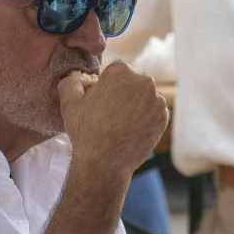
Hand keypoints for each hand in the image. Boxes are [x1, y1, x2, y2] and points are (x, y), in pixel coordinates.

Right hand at [59, 63, 168, 182]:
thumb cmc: (85, 131)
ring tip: (122, 124)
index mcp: (120, 71)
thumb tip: (79, 77)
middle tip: (111, 114)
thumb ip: (71, 82)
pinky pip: (154, 112)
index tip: (102, 102)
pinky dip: (146, 118)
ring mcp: (157, 99)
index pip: (115, 72)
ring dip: (136, 105)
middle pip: (132, 82)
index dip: (107, 86)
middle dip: (124, 93)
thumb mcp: (69, 102)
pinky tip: (132, 130)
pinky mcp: (164, 116)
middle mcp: (143, 80)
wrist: (105, 163)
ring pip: (145, 97)